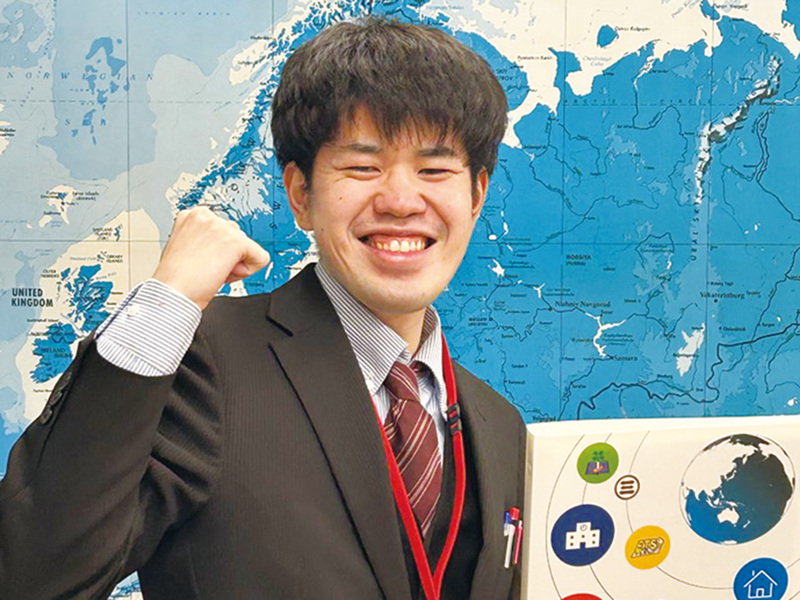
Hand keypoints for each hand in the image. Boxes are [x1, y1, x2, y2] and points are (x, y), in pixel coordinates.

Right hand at [152, 207, 269, 309]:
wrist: (172, 292)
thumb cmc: (174, 278)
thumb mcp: (185, 247)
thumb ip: (203, 240)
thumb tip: (219, 246)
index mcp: (192, 216)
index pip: (222, 231)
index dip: (215, 252)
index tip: (201, 261)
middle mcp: (207, 216)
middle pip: (236, 237)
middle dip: (227, 257)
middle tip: (206, 269)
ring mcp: (222, 227)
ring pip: (248, 248)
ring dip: (235, 264)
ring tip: (212, 272)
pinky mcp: (235, 241)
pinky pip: (261, 258)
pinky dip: (248, 272)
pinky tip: (226, 274)